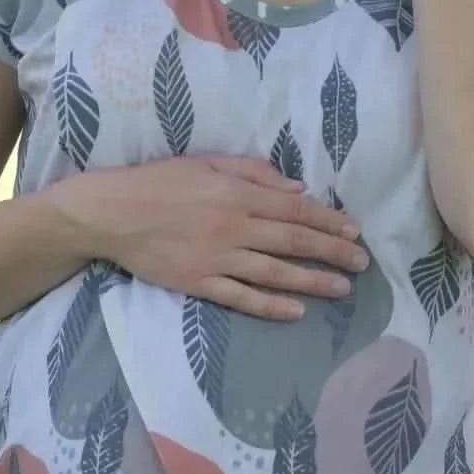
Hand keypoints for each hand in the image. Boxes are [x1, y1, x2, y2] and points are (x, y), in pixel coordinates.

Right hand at [79, 156, 368, 321]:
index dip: (328, 221)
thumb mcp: (206, 163)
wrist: (111, 213)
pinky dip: (270, 305)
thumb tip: (297, 188)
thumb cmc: (158, 182)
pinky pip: (241, 297)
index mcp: (237, 194)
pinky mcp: (199, 282)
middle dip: (333, 252)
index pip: (294, 208)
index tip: (354, 231)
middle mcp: (234, 226)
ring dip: (313, 281)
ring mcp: (217, 258)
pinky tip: (296, 311)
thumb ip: (253, 173)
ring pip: (275, 272)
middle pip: (293, 240)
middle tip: (363, 263)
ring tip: (342, 289)